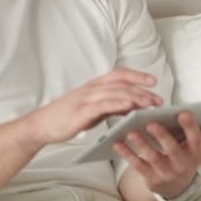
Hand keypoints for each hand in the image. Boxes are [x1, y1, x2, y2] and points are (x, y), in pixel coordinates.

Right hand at [26, 68, 163, 145]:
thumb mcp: (93, 110)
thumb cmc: (67, 118)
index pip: (119, 75)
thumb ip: (111, 106)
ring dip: (135, 97)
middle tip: (159, 99)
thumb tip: (132, 106)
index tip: (153, 80)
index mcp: (94, 86)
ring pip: (115, 93)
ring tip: (150, 103)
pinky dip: (117, 105)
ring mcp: (85, 99)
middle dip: (142, 90)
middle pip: (121, 84)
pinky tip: (129, 108)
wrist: (41, 126)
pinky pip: (102, 105)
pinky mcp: (80, 112)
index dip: (137, 75)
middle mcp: (91, 89)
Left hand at [113, 112, 200, 197]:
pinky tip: (117, 143)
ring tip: (130, 132)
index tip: (183, 113)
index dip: (190, 127)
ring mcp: (165, 171)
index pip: (196, 139)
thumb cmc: (189, 156)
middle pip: (173, 149)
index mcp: (196, 152)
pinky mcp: (150, 177)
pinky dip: (127, 154)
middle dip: (163, 136)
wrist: (176, 185)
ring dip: (141, 145)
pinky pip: (137, 165)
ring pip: (152, 157)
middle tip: (151, 123)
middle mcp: (182, 162)